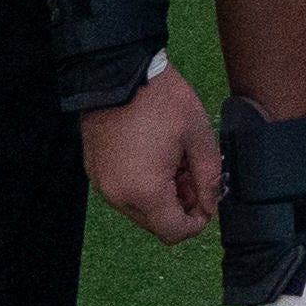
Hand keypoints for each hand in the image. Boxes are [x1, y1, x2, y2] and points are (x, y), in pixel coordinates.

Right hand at [78, 61, 220, 240]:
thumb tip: (211, 205)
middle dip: (179, 206)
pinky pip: (123, 192)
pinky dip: (140, 185)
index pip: (174, 232)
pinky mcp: (95, 172)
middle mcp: (119, 196)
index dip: (196, 222)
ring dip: (160, 196)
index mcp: (146, 192)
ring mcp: (102, 185)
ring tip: (172, 160)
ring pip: (139, 209)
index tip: (206, 198)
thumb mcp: (198, 136)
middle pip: (156, 224)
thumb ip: (209, 178)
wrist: (117, 73)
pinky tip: (152, 156)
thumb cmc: (160, 101)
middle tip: (190, 172)